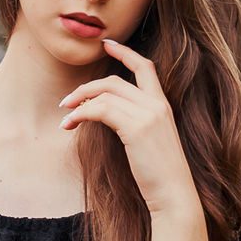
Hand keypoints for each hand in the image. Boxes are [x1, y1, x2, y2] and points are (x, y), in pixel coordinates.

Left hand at [59, 40, 199, 217]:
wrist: (174, 195)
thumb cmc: (159, 175)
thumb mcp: (149, 141)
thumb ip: (134, 122)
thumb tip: (104, 113)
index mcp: (163, 105)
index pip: (145, 67)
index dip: (125, 53)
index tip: (107, 44)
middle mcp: (157, 105)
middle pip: (115, 81)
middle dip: (86, 87)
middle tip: (66, 101)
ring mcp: (149, 115)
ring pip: (105, 93)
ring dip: (79, 102)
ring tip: (66, 118)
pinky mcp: (137, 128)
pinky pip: (101, 109)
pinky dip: (81, 113)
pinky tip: (72, 123)